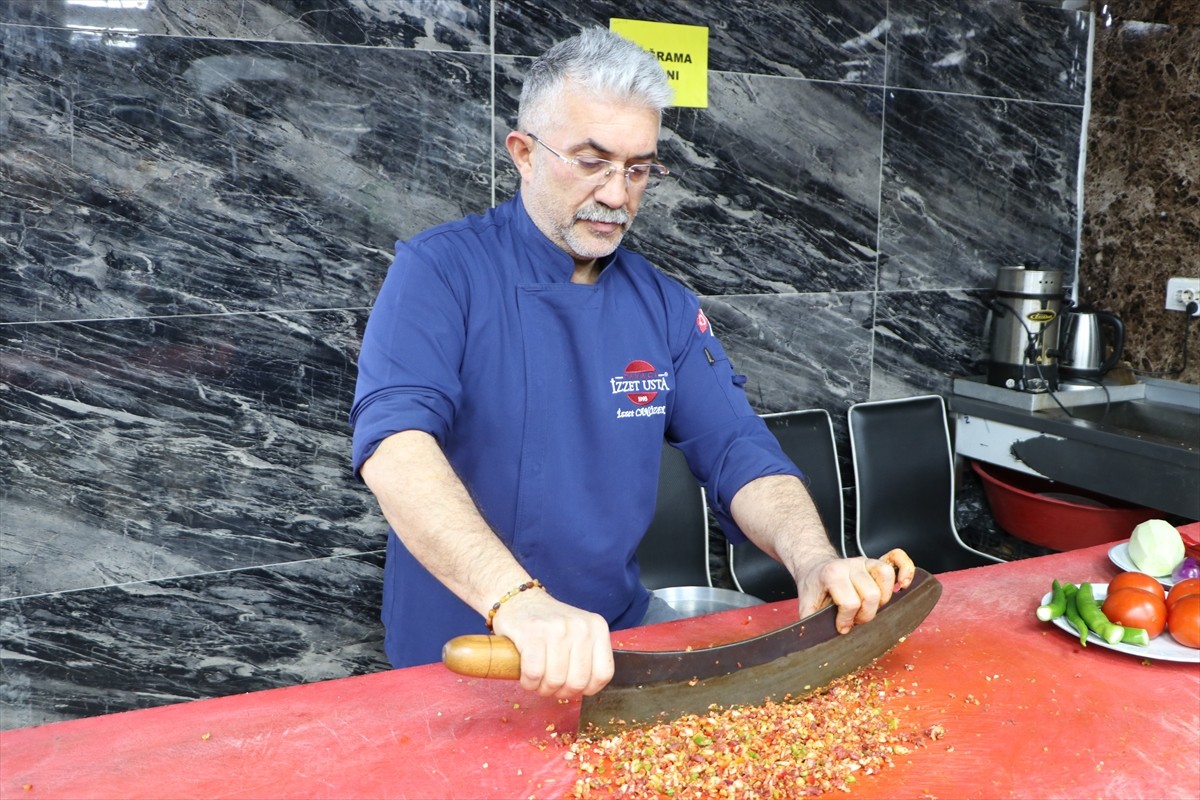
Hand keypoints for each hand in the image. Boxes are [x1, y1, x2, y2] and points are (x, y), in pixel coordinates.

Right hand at [490, 588, 614, 698]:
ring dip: (543, 689)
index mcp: (597, 627)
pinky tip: (527, 677)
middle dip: (561, 692)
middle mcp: (580, 626)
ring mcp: (556, 629)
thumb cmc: (550, 625)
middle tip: (551, 685)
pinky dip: (528, 683)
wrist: (520, 600)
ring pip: (555, 681)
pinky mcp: (531, 633)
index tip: (573, 687)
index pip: (603, 674)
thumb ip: (589, 656)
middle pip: (577, 682)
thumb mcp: (580, 633)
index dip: (587, 689)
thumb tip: (588, 689)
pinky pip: (534, 674)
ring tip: (538, 681)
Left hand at [794, 548, 915, 633]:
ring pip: (886, 577)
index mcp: (831, 574)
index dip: (846, 620)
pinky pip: (897, 558)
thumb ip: (809, 624)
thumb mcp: (806, 606)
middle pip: (872, 594)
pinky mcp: (875, 562)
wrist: (814, 568)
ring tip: (871, 607)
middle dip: (865, 615)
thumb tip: (813, 642)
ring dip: (882, 599)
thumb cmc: (813, 589)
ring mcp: (864, 561)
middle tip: (855, 618)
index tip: (841, 626)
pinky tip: (902, 586)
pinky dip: (905, 571)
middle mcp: (850, 565)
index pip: (850, 602)